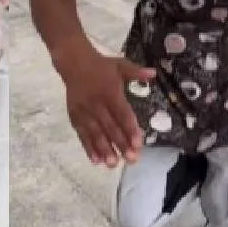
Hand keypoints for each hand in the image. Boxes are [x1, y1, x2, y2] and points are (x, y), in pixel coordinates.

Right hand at [58, 51, 155, 167]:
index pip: (122, 113)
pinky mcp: (74, 116)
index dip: (130, 129)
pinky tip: (95, 160)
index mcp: (110, 91)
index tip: (138, 144)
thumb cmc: (101, 66)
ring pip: (95, 132)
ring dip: (104, 149)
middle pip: (110, 126)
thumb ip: (136, 72)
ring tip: (113, 164)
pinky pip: (82, 134)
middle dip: (121, 144)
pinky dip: (88, 147)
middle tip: (131, 160)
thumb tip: (154, 73)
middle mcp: (97, 103)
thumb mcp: (120, 65)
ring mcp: (84, 111)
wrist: (73, 62)